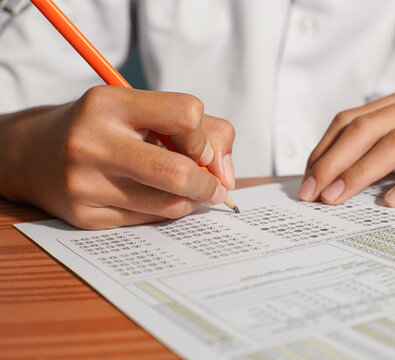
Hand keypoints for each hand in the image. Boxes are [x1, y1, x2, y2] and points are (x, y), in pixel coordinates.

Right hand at [0, 86, 234, 228]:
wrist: (34, 154)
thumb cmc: (104, 128)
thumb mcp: (143, 111)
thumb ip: (202, 130)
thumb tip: (227, 176)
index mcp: (110, 104)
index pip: (187, 115)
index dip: (203, 137)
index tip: (199, 148)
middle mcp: (92, 143)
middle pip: (179, 172)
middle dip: (208, 184)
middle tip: (213, 186)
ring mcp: (85, 184)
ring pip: (170, 205)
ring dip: (189, 200)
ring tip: (182, 190)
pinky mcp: (85, 217)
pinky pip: (149, 221)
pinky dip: (163, 211)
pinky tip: (151, 197)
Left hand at [298, 86, 394, 205]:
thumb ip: (388, 150)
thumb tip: (341, 178)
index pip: (351, 121)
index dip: (324, 149)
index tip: (306, 179)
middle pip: (366, 129)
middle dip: (333, 162)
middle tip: (312, 193)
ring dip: (363, 171)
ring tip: (339, 198)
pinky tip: (394, 201)